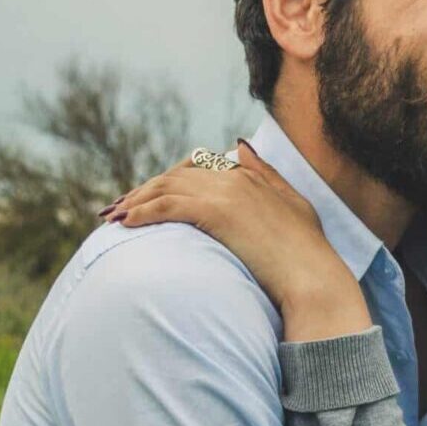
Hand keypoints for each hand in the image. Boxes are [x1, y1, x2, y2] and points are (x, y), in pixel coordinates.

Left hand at [110, 142, 359, 324]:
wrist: (315, 279)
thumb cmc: (309, 254)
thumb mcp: (292, 204)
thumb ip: (266, 175)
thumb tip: (240, 147)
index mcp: (250, 177)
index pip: (196, 170)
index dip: (167, 182)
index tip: (146, 198)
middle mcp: (235, 178)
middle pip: (175, 176)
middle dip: (143, 191)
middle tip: (117, 209)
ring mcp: (227, 192)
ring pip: (167, 188)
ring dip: (135, 201)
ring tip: (111, 217)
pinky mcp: (217, 211)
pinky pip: (168, 206)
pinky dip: (142, 212)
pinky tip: (124, 224)